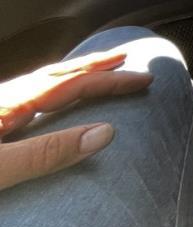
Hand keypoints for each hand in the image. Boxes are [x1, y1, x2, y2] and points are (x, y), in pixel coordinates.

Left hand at [0, 49, 152, 189]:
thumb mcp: (0, 168)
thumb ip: (47, 152)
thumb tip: (107, 132)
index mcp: (10, 104)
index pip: (71, 84)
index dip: (110, 81)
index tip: (143, 80)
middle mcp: (4, 100)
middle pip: (57, 74)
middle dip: (94, 65)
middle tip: (124, 58)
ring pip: (41, 81)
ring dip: (73, 73)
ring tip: (94, 71)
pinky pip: (29, 95)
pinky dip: (52, 88)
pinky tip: (50, 99)